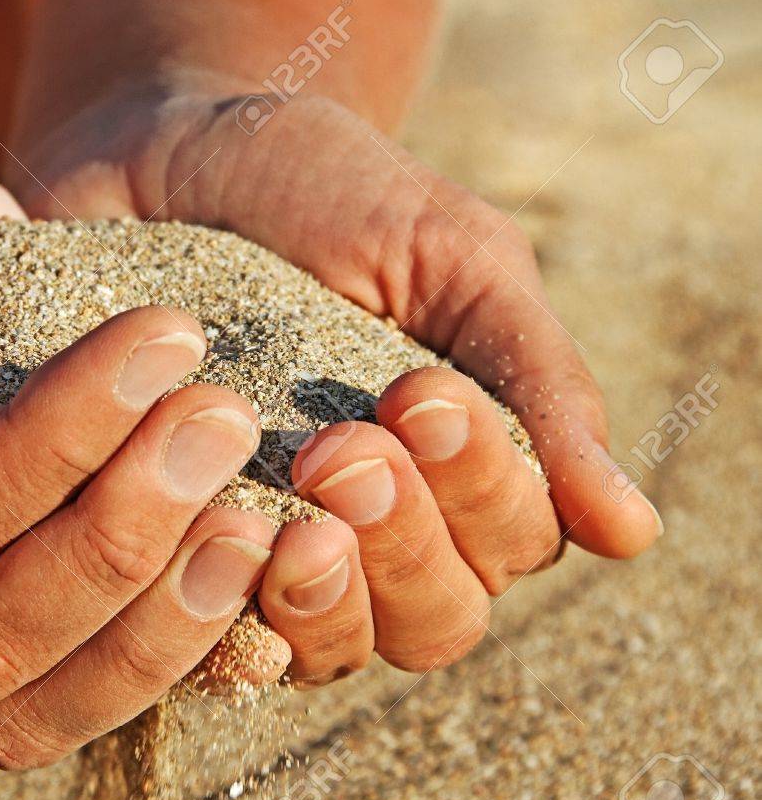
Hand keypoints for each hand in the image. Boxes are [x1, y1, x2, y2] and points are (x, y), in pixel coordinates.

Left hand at [4, 77, 661, 683]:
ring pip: (342, 648)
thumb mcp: (450, 255)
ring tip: (291, 514)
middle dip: (403, 541)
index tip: (419, 392)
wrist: (168, 151)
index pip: (514, 540)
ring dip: (330, 597)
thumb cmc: (323, 193)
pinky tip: (213, 548)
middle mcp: (377, 529)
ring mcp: (278, 548)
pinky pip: (216, 642)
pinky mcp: (180, 552)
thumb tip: (631, 530)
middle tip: (341, 449)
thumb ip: (538, 382)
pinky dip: (227, 615)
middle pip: (436, 618)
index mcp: (461, 464)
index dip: (482, 489)